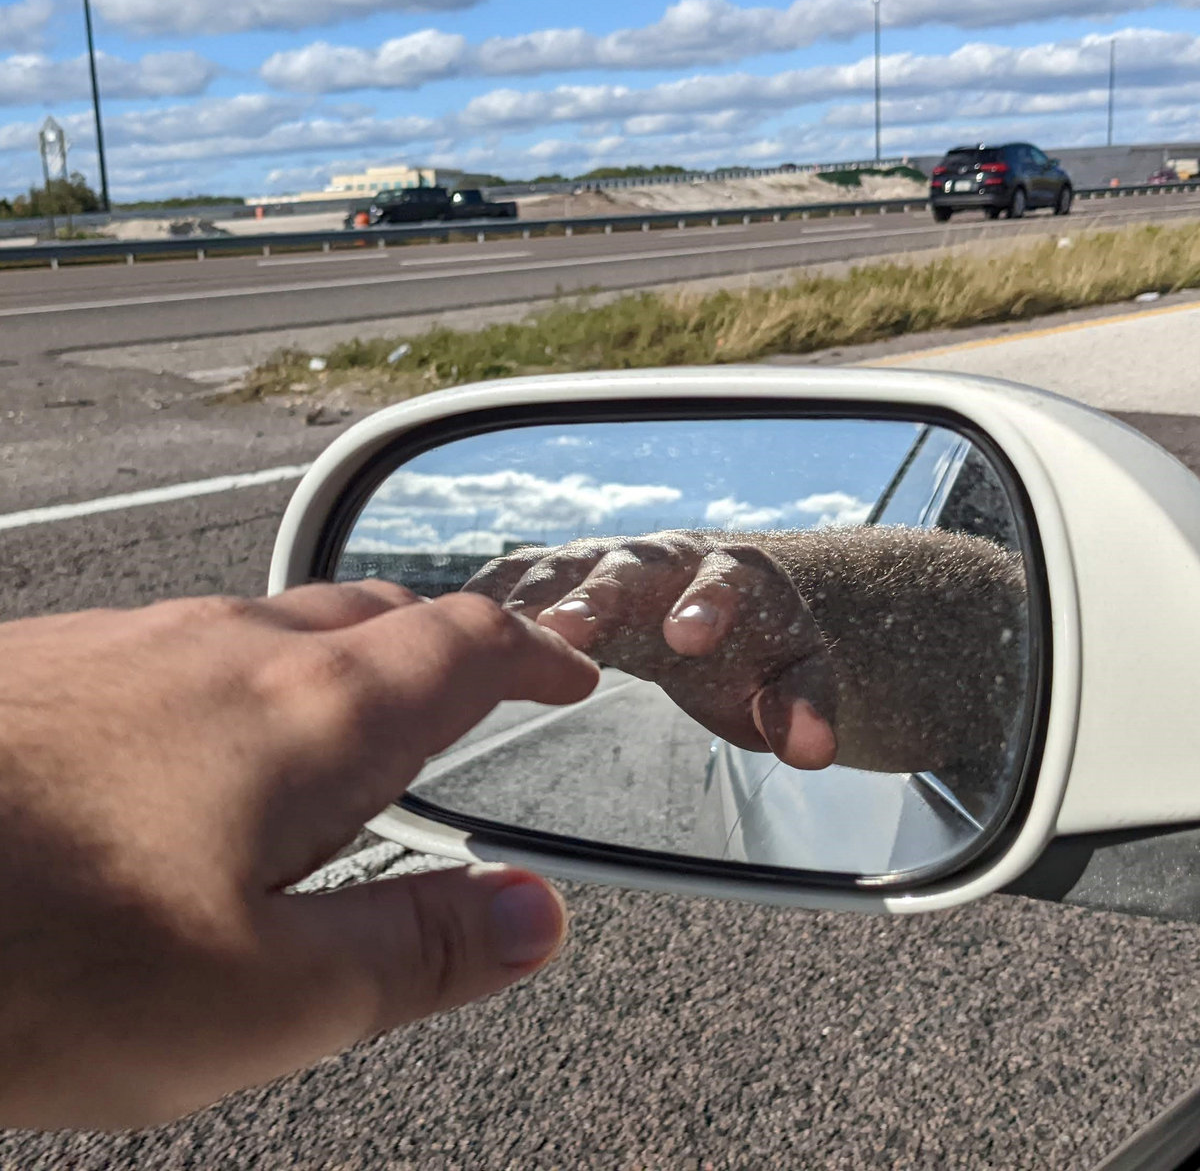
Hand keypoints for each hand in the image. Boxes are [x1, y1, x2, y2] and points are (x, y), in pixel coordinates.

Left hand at [0, 583, 598, 1129]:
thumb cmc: (38, 954)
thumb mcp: (264, 998)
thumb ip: (420, 951)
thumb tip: (539, 918)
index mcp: (316, 715)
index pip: (467, 645)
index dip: (534, 654)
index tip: (571, 674)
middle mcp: (238, 648)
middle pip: (382, 613)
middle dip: (449, 646)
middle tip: (480, 690)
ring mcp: (142, 640)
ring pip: (285, 619)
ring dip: (350, 653)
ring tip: (359, 710)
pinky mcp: (62, 657)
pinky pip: (197, 640)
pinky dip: (253, 670)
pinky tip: (209, 733)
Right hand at [464, 531, 836, 769]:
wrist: (717, 605)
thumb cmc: (755, 647)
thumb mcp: (793, 679)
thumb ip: (803, 708)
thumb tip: (813, 751)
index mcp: (728, 576)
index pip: (722, 582)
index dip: (705, 605)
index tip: (689, 637)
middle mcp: (659, 559)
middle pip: (625, 567)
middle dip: (596, 596)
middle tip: (567, 628)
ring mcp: (602, 563)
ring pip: (558, 569)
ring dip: (523, 599)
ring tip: (481, 633)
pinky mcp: (558, 577)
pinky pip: (514, 579)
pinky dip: (480, 599)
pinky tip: (435, 626)